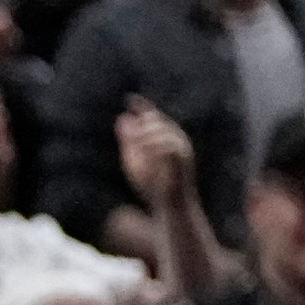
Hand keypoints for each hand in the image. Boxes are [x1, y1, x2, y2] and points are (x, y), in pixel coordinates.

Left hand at [116, 97, 196, 216]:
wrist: (168, 206)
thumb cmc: (151, 185)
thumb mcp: (134, 159)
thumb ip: (129, 140)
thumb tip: (122, 118)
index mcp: (165, 138)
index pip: (154, 117)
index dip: (143, 107)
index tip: (130, 99)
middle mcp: (176, 139)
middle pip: (156, 121)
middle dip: (141, 127)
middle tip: (132, 143)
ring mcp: (181, 147)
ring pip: (160, 130)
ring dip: (144, 138)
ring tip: (138, 150)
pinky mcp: (182, 158)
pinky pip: (165, 145)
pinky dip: (152, 147)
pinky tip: (144, 152)